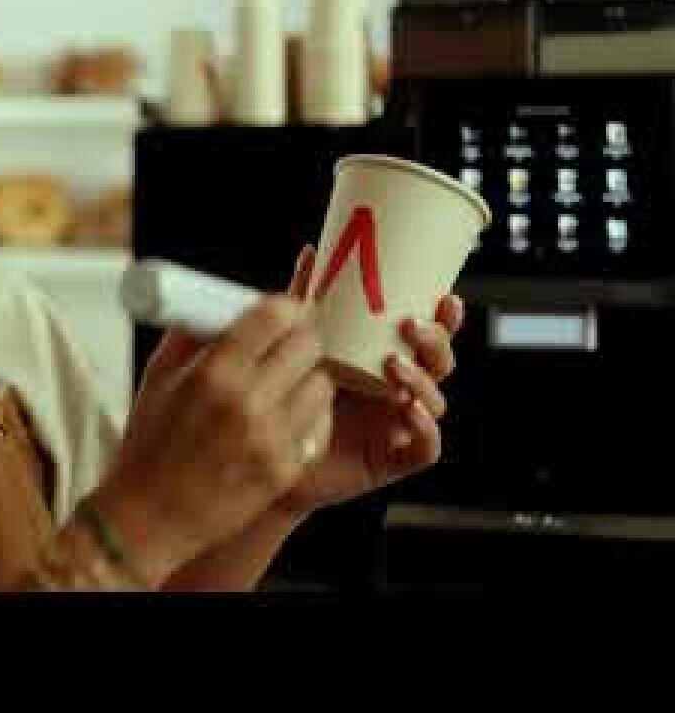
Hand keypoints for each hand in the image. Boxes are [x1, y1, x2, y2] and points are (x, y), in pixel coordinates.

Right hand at [94, 291, 335, 586]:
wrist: (148, 516)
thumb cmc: (148, 447)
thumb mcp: (157, 377)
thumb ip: (191, 335)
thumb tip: (221, 304)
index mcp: (213, 373)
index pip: (275, 316)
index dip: (283, 308)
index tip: (280, 312)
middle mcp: (247, 403)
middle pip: (308, 345)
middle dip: (298, 339)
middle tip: (286, 346)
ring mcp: (271, 440)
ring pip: (322, 385)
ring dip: (306, 378)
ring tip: (285, 386)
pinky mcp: (286, 470)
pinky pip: (319, 426)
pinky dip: (308, 417)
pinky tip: (285, 419)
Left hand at [276, 245, 464, 515]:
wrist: (266, 453)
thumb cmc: (289, 398)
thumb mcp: (300, 344)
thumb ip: (309, 302)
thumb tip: (312, 254)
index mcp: (385, 360)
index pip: (427, 336)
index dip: (445, 319)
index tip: (445, 298)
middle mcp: (398, 390)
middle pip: (439, 363)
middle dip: (435, 342)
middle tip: (411, 327)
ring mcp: (399, 425)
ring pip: (434, 400)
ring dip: (423, 380)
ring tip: (395, 366)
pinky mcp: (393, 459)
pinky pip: (425, 447)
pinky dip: (425, 428)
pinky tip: (409, 410)